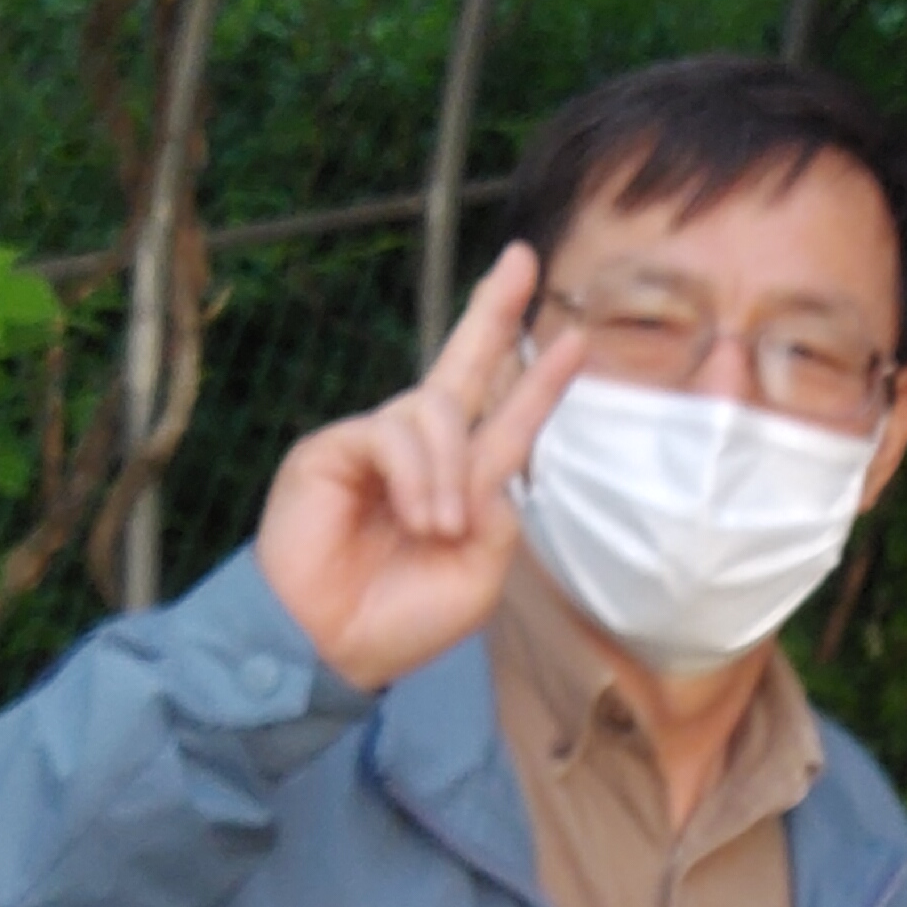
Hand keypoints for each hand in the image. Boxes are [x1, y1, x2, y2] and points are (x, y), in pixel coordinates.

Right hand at [253, 244, 586, 693]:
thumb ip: (497, 516)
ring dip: (447, 474)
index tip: (576, 339)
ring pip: (436, 413)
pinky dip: (417, 475)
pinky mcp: (336, 445)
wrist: (331, 645)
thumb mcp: (478, 577)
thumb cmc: (401, 619)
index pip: (506, 420)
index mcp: (461, 484)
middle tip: (523, 260)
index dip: (538, 381)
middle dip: (494, 313)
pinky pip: (394, 434)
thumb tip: (486, 466)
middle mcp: (421, 454)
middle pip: (462, 367)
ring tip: (438, 530)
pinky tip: (417, 518)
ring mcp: (377, 445)